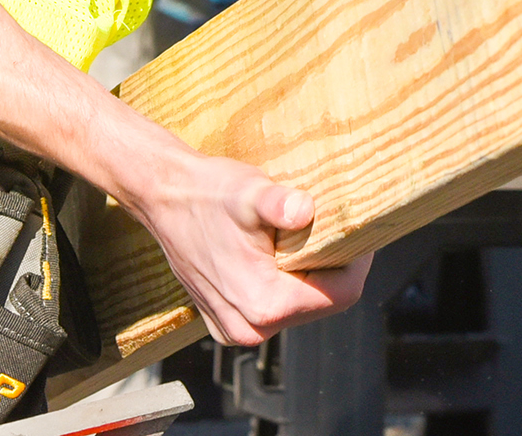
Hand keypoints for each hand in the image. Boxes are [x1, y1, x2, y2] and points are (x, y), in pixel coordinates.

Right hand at [120, 144, 369, 345]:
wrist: (163, 196)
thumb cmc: (206, 193)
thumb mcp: (248, 192)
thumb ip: (278, 204)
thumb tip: (304, 210)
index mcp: (263, 304)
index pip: (340, 295)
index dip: (356, 263)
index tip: (358, 233)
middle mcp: (249, 328)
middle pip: (322, 305)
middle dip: (331, 270)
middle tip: (331, 231)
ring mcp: (235, 329)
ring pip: (299, 308)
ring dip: (307, 277)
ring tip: (303, 240)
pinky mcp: (225, 321)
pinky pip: (273, 309)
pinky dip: (283, 284)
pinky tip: (277, 254)